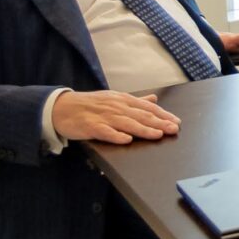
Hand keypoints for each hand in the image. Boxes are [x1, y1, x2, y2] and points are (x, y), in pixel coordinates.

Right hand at [53, 90, 178, 144]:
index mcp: (122, 100)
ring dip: (143, 129)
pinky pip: (105, 132)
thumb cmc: (90, 104)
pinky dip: (116, 135)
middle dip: (159, 123)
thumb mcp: (114, 99)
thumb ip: (135, 101)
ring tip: (157, 134)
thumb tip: (154, 99)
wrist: (61, 107)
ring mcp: (103, 116)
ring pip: (127, 123)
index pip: (147, 107)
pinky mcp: (90, 126)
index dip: (163, 115)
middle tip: (173, 130)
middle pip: (140, 115)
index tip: (176, 122)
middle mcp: (116, 106)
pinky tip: (127, 140)